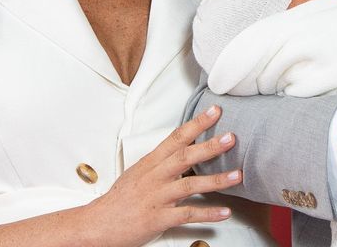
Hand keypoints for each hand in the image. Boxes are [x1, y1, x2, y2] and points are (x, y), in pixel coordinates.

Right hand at [86, 105, 241, 246]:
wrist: (99, 224)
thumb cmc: (119, 200)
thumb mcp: (138, 173)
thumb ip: (161, 162)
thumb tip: (182, 150)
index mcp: (150, 163)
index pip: (175, 138)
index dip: (196, 123)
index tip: (214, 111)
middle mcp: (155, 177)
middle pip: (184, 157)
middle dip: (210, 146)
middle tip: (231, 137)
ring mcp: (157, 197)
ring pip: (190, 185)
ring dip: (216, 180)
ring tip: (237, 176)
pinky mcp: (158, 218)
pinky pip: (187, 214)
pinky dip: (208, 213)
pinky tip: (224, 212)